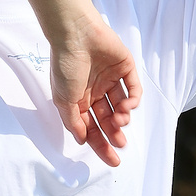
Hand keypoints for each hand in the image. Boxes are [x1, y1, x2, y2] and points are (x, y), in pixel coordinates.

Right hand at [48, 14, 141, 166]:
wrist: (76, 34)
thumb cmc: (66, 65)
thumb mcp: (63, 99)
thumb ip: (73, 122)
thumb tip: (82, 141)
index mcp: (79, 99)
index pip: (92, 127)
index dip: (101, 144)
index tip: (112, 160)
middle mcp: (95, 90)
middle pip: (108, 119)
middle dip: (114, 133)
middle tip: (120, 144)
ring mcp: (110, 78)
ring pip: (121, 105)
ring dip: (122, 117)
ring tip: (120, 120)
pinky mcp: (125, 67)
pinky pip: (133, 88)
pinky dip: (133, 100)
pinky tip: (127, 106)